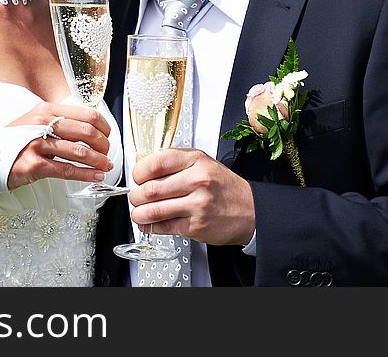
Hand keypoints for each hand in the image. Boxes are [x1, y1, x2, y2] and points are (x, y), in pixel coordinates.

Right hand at [7, 102, 112, 189]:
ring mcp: (37, 144)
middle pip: (87, 132)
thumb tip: (91, 129)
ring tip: (106, 166)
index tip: (108, 136)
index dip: (104, 126)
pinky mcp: (34, 165)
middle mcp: (42, 123)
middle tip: (108, 153)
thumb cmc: (15, 141)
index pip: (87, 114)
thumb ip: (59, 121)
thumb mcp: (36, 122)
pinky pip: (66, 170)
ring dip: (98, 160)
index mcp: (47, 110)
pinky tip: (95, 176)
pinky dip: (85, 174)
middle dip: (103, 145)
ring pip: (79, 151)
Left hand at [128, 148, 254, 244]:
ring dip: (139, 214)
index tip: (137, 177)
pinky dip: (150, 227)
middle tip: (136, 197)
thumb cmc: (223, 186)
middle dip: (136, 196)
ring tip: (139, 212)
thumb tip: (141, 162)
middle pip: (151, 189)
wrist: (251, 210)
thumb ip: (173, 161)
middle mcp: (197, 181)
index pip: (156, 163)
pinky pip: (164, 227)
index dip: (139, 172)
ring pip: (154, 210)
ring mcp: (198, 205)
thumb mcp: (201, 162)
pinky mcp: (197, 226)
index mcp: (196, 160)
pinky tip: (149, 224)